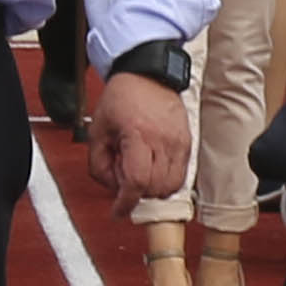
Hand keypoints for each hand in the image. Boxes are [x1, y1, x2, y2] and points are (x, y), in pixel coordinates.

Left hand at [86, 70, 194, 207]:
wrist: (148, 74)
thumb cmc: (122, 97)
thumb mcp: (98, 130)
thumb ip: (98, 164)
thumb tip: (113, 188)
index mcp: (138, 134)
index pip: (137, 181)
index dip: (126, 203)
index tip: (118, 211)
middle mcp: (163, 140)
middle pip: (155, 188)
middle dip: (137, 192)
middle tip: (124, 175)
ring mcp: (178, 142)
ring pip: (171, 187)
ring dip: (153, 189)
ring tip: (139, 170)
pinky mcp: (187, 143)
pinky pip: (180, 176)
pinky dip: (166, 180)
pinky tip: (152, 167)